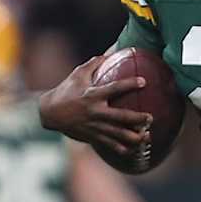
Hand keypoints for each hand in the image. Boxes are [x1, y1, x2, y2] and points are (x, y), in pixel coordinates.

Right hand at [38, 54, 152, 155]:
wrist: (50, 113)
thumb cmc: (66, 91)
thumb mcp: (78, 74)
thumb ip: (94, 64)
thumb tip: (110, 53)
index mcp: (93, 95)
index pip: (115, 88)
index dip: (130, 84)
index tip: (144, 81)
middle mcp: (96, 112)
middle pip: (122, 117)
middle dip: (139, 119)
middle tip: (150, 117)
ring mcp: (95, 127)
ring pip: (119, 135)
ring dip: (135, 137)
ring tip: (147, 135)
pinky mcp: (93, 137)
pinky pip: (111, 146)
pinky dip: (123, 148)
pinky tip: (134, 149)